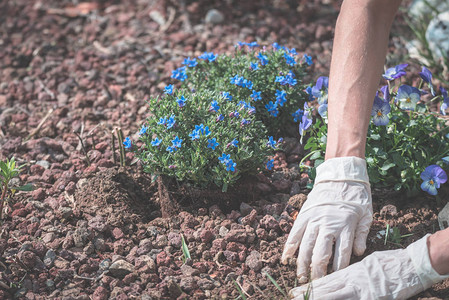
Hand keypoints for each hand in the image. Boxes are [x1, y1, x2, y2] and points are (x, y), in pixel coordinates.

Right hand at [281, 157, 372, 281]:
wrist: (340, 175)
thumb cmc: (356, 195)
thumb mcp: (366, 214)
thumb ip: (362, 234)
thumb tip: (359, 252)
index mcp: (346, 226)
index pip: (341, 254)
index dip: (337, 269)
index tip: (334, 279)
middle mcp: (328, 225)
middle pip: (321, 254)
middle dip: (317, 272)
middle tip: (315, 284)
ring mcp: (314, 219)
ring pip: (306, 246)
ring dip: (302, 264)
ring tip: (300, 277)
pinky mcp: (304, 214)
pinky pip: (294, 233)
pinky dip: (289, 247)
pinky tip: (286, 258)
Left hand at [290, 234, 448, 298]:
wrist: (410, 265)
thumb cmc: (391, 263)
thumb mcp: (368, 264)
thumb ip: (354, 271)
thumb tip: (343, 275)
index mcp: (350, 271)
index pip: (326, 279)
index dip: (311, 285)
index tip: (297, 288)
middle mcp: (352, 279)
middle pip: (326, 287)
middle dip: (308, 293)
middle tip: (292, 295)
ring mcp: (361, 289)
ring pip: (334, 295)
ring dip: (318, 297)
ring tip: (302, 299)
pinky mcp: (371, 297)